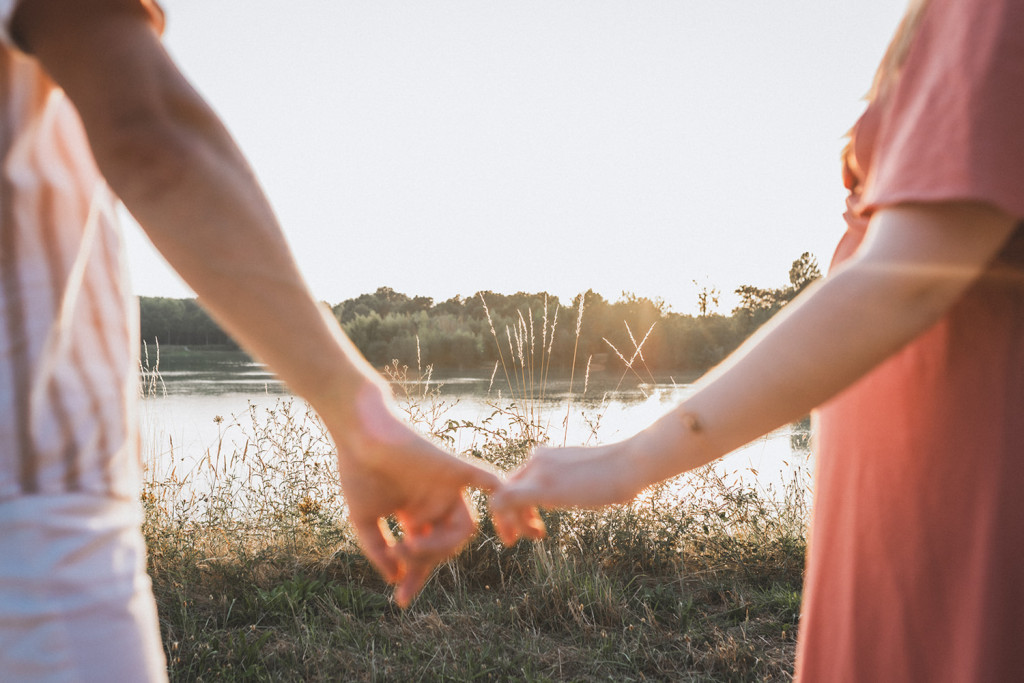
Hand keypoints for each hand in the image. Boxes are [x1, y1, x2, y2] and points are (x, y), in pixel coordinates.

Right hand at [330, 384, 539, 605]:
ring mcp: (450, 487)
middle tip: (400, 555)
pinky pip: (493, 486)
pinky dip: (508, 505)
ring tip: (411, 544)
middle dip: (425, 558)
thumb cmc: (358, 470)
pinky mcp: (459, 469)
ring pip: (466, 528)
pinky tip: (512, 532)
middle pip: (448, 545)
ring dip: (441, 545)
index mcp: (417, 513)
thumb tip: (394, 578)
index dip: (415, 577)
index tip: (401, 600)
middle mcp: (437, 502)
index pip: (425, 553)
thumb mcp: (364, 519)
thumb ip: (378, 549)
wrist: (359, 434)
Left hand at [491, 439, 640, 544]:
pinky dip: (507, 521)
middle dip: (511, 516)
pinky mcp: (541, 487)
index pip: (518, 480)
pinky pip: (505, 502)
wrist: (630, 462)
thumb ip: (574, 481)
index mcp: (548, 457)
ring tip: (529, 538)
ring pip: (502, 497)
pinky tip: (530, 535)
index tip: (536, 525)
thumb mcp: (588, 475)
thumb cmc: (620, 472)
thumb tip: (579, 492)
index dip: (520, 506)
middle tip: (527, 537)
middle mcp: (537, 459)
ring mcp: (537, 471)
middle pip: (507, 488)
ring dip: (511, 523)